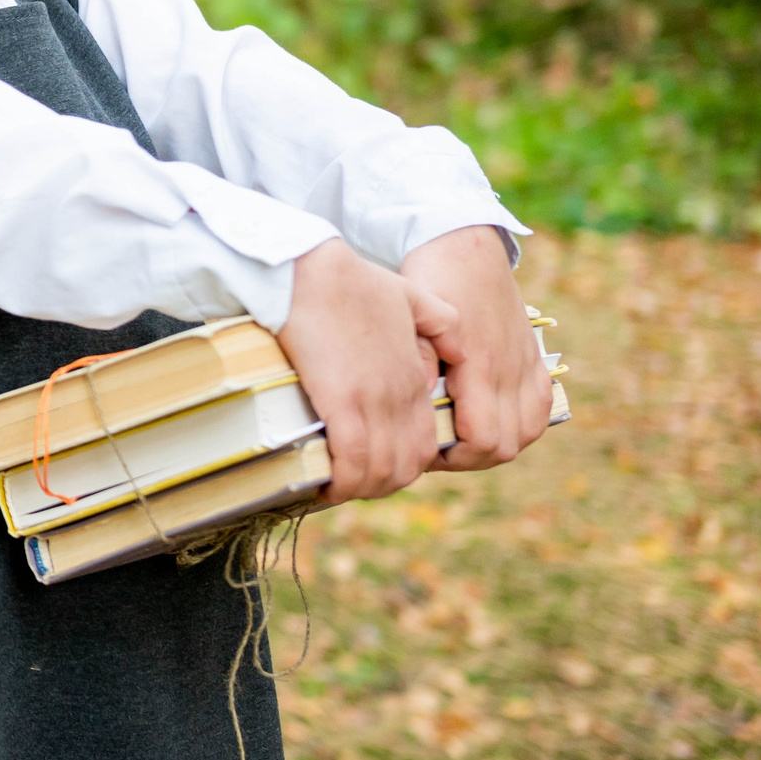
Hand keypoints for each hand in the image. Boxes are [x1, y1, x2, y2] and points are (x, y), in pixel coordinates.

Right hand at [277, 238, 453, 503]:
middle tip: (352, 482)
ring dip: (361, 488)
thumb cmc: (351, 280)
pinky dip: (342, 481)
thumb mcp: (411, 296)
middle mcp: (400, 396)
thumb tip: (450, 358)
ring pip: (382, 471)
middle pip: (406, 466)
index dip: (402, 464)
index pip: (424, 443)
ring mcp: (372, 402)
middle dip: (382, 484)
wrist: (309, 271)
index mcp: (416, 377)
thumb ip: (440, 326)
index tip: (372, 465)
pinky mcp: (341, 404)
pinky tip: (326, 484)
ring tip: (336, 487)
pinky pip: (353, 462)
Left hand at [403, 225, 551, 471]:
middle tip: (438, 447)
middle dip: (470, 458)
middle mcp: (509, 370)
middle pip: (505, 447)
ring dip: (497, 444)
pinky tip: (495, 421)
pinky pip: (542, 408)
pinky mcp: (535, 359)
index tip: (427, 448)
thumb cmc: (429, 282)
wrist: (465, 248)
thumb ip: (418, 361)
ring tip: (463, 437)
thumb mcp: (414, 319)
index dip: (455, 457)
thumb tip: (424, 403)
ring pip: (527, 433)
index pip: (482, 440)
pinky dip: (522, 425)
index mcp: (478, 364)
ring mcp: (526, 365)